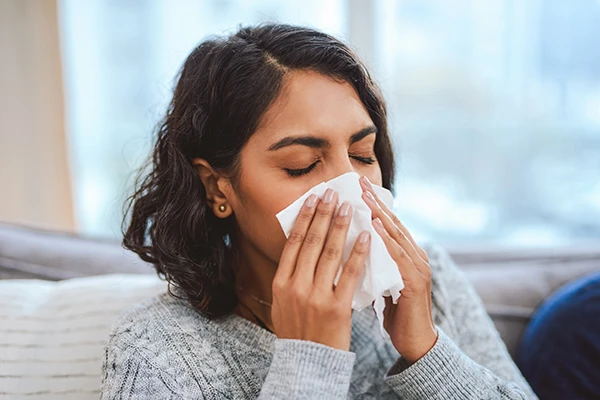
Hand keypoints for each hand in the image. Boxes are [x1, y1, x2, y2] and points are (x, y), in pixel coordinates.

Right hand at [271, 188, 370, 350]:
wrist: (308, 363)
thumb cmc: (298, 329)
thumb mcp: (284, 302)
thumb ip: (291, 275)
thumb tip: (301, 243)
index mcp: (281, 283)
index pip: (294, 242)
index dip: (305, 217)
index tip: (313, 198)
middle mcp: (296, 286)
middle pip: (312, 241)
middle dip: (323, 213)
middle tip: (333, 193)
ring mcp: (316, 296)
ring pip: (330, 252)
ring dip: (341, 226)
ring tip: (349, 207)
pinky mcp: (337, 307)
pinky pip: (350, 274)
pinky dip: (359, 253)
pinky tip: (366, 237)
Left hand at [359, 176, 437, 363]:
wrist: (415, 342)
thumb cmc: (395, 312)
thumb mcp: (382, 282)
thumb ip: (374, 263)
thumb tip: (350, 248)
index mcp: (405, 255)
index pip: (387, 224)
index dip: (372, 205)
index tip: (356, 187)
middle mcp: (414, 255)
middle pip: (392, 222)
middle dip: (375, 201)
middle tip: (359, 181)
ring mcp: (418, 266)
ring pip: (396, 233)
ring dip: (380, 213)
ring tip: (364, 195)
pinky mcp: (416, 281)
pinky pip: (399, 255)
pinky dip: (387, 238)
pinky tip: (376, 225)